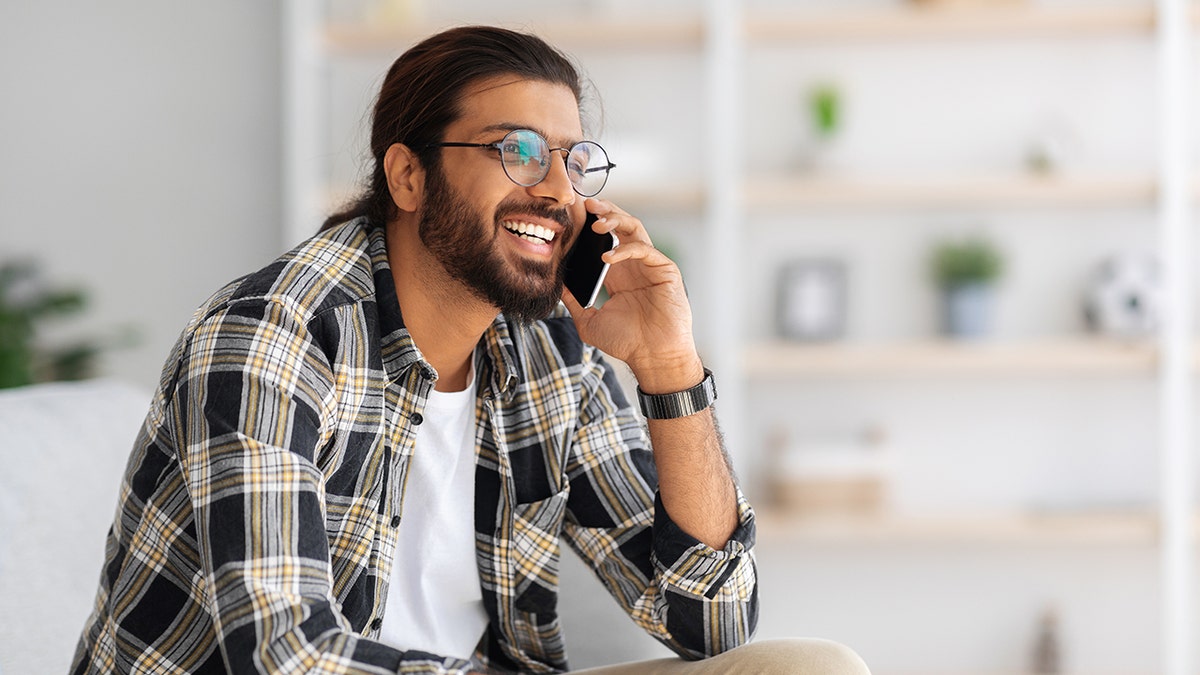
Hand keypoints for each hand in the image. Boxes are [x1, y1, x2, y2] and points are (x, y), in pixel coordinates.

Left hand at [561, 199, 702, 391]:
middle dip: (604, 212)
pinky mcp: (665, 271)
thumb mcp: (589, 321)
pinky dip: (625, 249)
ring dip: (616, 221)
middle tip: (586, 205)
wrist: (653, 358)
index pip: (604, 239)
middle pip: (620, 226)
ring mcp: (651, 266)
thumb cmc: (626, 342)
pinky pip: (645, 250)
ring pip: (635, 229)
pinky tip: (608, 257)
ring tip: (597, 224)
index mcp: (618, 273)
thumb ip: (574, 303)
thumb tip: (554, 286)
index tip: (572, 214)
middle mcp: (634, 265)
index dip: (591, 224)